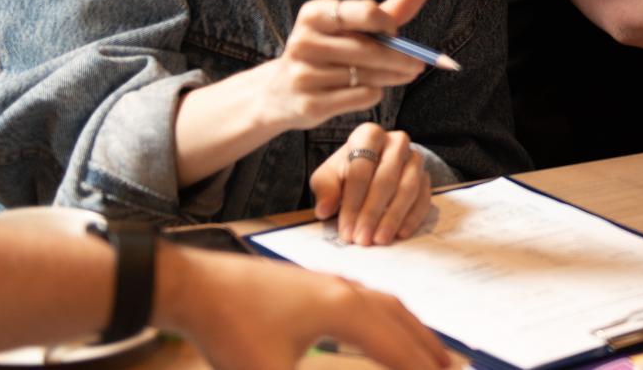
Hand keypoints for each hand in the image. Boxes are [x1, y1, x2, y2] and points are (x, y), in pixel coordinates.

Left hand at [159, 241, 448, 368]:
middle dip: (425, 346)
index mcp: (342, 309)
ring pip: (383, 303)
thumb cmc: (229, 328)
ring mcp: (328, 281)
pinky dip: (385, 315)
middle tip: (448, 368)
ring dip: (408, 327)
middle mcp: (344, 289)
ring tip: (424, 349)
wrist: (194, 285)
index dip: (418, 368)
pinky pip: (365, 298)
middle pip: (399, 318)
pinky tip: (375, 326)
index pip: (394, 345)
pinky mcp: (311, 283)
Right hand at [258, 0, 433, 133]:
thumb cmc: (327, 51)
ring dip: (392, 76)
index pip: (361, 12)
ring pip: (366, 75)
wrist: (281, 93)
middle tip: (420, 63)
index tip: (397, 31)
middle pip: (367, 49)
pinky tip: (372, 89)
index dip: (385, 21)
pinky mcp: (309, 105)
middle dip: (400, 57)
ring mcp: (303, 75)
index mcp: (313, 15)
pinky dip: (373, 93)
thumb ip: (389, 9)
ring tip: (404, 74)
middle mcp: (303, 42)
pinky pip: (360, 97)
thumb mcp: (352, 27)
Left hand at [310, 121, 433, 245]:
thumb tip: (324, 209)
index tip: (346, 231)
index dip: (352, 203)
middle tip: (363, 239)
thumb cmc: (346, 172)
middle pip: (386, 179)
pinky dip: (412, 217)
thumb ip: (325, 190)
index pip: (361, 170)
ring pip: (408, 188)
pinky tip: (400, 233)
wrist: (372, 169)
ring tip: (380, 240)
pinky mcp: (426, 176)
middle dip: (372, 212)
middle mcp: (396, 142)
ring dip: (393, 217)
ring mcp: (415, 158)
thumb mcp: (328, 176)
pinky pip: (424, 198)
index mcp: (369, 135)